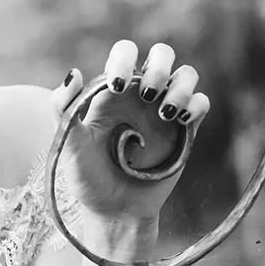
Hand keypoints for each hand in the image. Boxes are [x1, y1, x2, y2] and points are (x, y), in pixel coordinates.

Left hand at [52, 40, 209, 225]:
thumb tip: (74, 72)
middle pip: (162, 54)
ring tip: (166, 112)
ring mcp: (166, 111)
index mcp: (113, 90)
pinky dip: (195, 105)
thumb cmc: (87, 177)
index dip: (124, 59)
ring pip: (187, 75)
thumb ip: (63, 108)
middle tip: (147, 94)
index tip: (117, 86)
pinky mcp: (186, 132)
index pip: (125, 52)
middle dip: (159, 66)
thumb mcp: (68, 143)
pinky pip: (201, 104)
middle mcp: (142, 95)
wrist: (114, 212)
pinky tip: (180, 121)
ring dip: (180, 85)